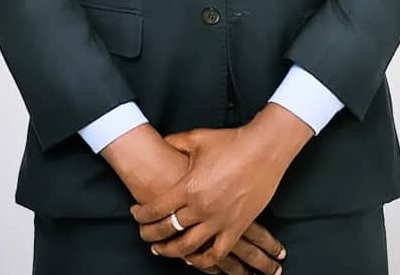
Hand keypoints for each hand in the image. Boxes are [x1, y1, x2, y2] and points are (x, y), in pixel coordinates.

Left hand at [130, 107, 312, 271]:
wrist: (263, 148)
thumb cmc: (231, 141)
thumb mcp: (198, 138)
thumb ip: (176, 142)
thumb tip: (163, 142)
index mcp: (188, 187)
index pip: (156, 209)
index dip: (142, 215)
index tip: (136, 214)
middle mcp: (201, 207)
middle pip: (168, 230)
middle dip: (152, 235)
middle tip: (145, 235)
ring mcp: (219, 220)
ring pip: (189, 247)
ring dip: (172, 251)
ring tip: (163, 250)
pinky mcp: (237, 226)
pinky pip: (218, 253)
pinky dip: (204, 261)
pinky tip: (195, 258)